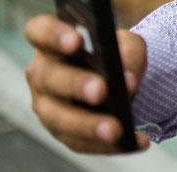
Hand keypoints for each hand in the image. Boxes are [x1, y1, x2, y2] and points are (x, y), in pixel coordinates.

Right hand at [24, 14, 150, 152]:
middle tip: (102, 90)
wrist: (119, 83)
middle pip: (50, 78)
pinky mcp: (62, 133)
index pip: (39, 31)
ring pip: (59, 118)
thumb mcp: (129, 44)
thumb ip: (129, 50)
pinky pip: (81, 143)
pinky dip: (109, 145)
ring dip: (88, 124)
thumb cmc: (116, 56)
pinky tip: (137, 140)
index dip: (52, 35)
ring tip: (117, 128)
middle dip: (76, 84)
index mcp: (52, 43)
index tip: (76, 40)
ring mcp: (48, 107)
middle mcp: (42, 75)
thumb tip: (126, 70)